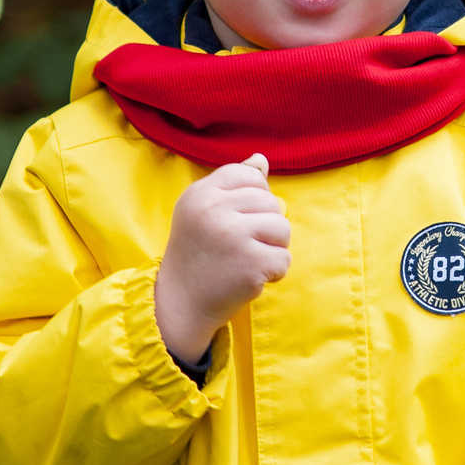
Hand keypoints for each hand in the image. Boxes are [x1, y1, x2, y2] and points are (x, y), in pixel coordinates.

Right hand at [153, 154, 289, 360]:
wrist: (180, 304)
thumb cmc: (198, 255)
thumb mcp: (203, 212)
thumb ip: (232, 185)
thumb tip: (262, 159)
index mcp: (200, 192)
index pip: (249, 175)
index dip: (254, 198)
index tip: (238, 220)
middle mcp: (214, 209)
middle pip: (270, 201)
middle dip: (265, 226)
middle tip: (240, 247)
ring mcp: (232, 235)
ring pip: (283, 227)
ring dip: (273, 248)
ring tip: (247, 260)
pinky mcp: (250, 262)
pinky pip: (284, 258)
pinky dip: (274, 272)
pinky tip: (250, 277)